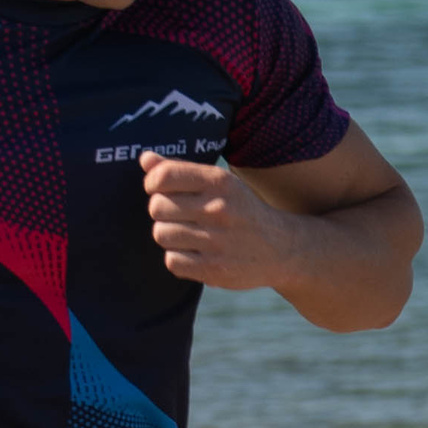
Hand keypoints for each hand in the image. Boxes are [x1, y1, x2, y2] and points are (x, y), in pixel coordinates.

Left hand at [142, 152, 298, 289]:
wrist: (281, 249)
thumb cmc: (241, 210)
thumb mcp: (219, 183)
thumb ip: (180, 169)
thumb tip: (145, 159)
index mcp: (220, 182)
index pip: (163, 176)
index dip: (153, 183)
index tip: (160, 189)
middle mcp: (219, 209)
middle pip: (157, 207)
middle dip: (161, 211)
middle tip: (178, 215)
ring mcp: (217, 241)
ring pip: (161, 234)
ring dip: (168, 235)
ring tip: (187, 234)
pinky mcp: (214, 269)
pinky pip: (171, 261)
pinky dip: (177, 258)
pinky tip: (194, 253)